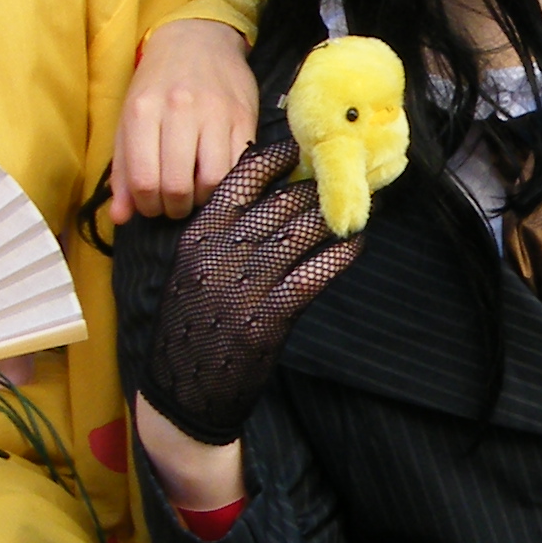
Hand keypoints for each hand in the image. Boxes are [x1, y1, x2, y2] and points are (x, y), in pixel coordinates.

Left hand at [106, 19, 259, 223]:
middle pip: (177, 186)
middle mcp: (179, 110)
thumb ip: (122, 171)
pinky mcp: (245, 117)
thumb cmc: (157, 85)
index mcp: (143, 111)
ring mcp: (216, 113)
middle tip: (174, 205)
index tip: (152, 206)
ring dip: (203, 201)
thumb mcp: (129, 120)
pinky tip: (217, 181)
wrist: (197, 40)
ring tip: (196, 194)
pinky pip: (239, 167)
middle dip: (174, 208)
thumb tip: (121, 218)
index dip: (147, 206)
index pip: (144, 181)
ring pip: (212, 181)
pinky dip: (227, 184)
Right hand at [133, 140, 360, 446]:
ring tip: (360, 206)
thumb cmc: (190, 328)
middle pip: (279, 202)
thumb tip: (270, 197)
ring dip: (334, 216)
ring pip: (299, 233)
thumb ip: (222, 236)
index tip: (307, 147)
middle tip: (348, 175)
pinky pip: (311, 276)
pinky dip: (337, 256)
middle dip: (319, 186)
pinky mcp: (266, 320)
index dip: (280, 157)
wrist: (182, 396)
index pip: (241, 178)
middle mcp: (217, 255)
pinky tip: (355, 245)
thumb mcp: (191, 272)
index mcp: (196, 236)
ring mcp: (241, 287)